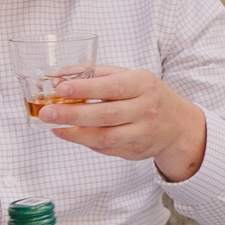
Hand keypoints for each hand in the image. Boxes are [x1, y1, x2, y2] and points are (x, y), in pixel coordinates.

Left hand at [35, 67, 208, 181]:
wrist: (178, 125)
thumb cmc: (147, 94)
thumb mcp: (130, 76)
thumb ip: (97, 73)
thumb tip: (60, 76)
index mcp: (144, 84)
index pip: (112, 87)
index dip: (85, 88)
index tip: (61, 88)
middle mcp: (146, 109)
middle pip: (106, 114)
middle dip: (73, 114)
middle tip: (47, 112)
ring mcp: (142, 133)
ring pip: (105, 136)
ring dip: (75, 133)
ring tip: (54, 126)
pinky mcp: (135, 150)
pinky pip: (106, 148)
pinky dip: (84, 141)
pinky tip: (68, 133)